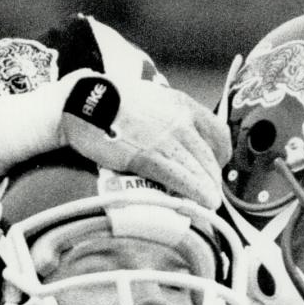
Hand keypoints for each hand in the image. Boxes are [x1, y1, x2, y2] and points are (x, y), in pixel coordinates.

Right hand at [61, 74, 230, 208]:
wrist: (83, 102)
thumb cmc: (111, 101)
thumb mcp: (150, 97)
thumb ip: (167, 114)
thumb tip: (173, 131)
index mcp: (182, 104)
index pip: (218, 132)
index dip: (220, 155)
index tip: (214, 167)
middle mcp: (181, 120)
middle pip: (211, 157)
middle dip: (212, 179)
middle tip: (209, 193)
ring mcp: (166, 139)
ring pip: (199, 170)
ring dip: (208, 191)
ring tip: (210, 207)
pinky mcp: (149, 157)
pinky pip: (181, 178)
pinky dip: (196, 193)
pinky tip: (204, 205)